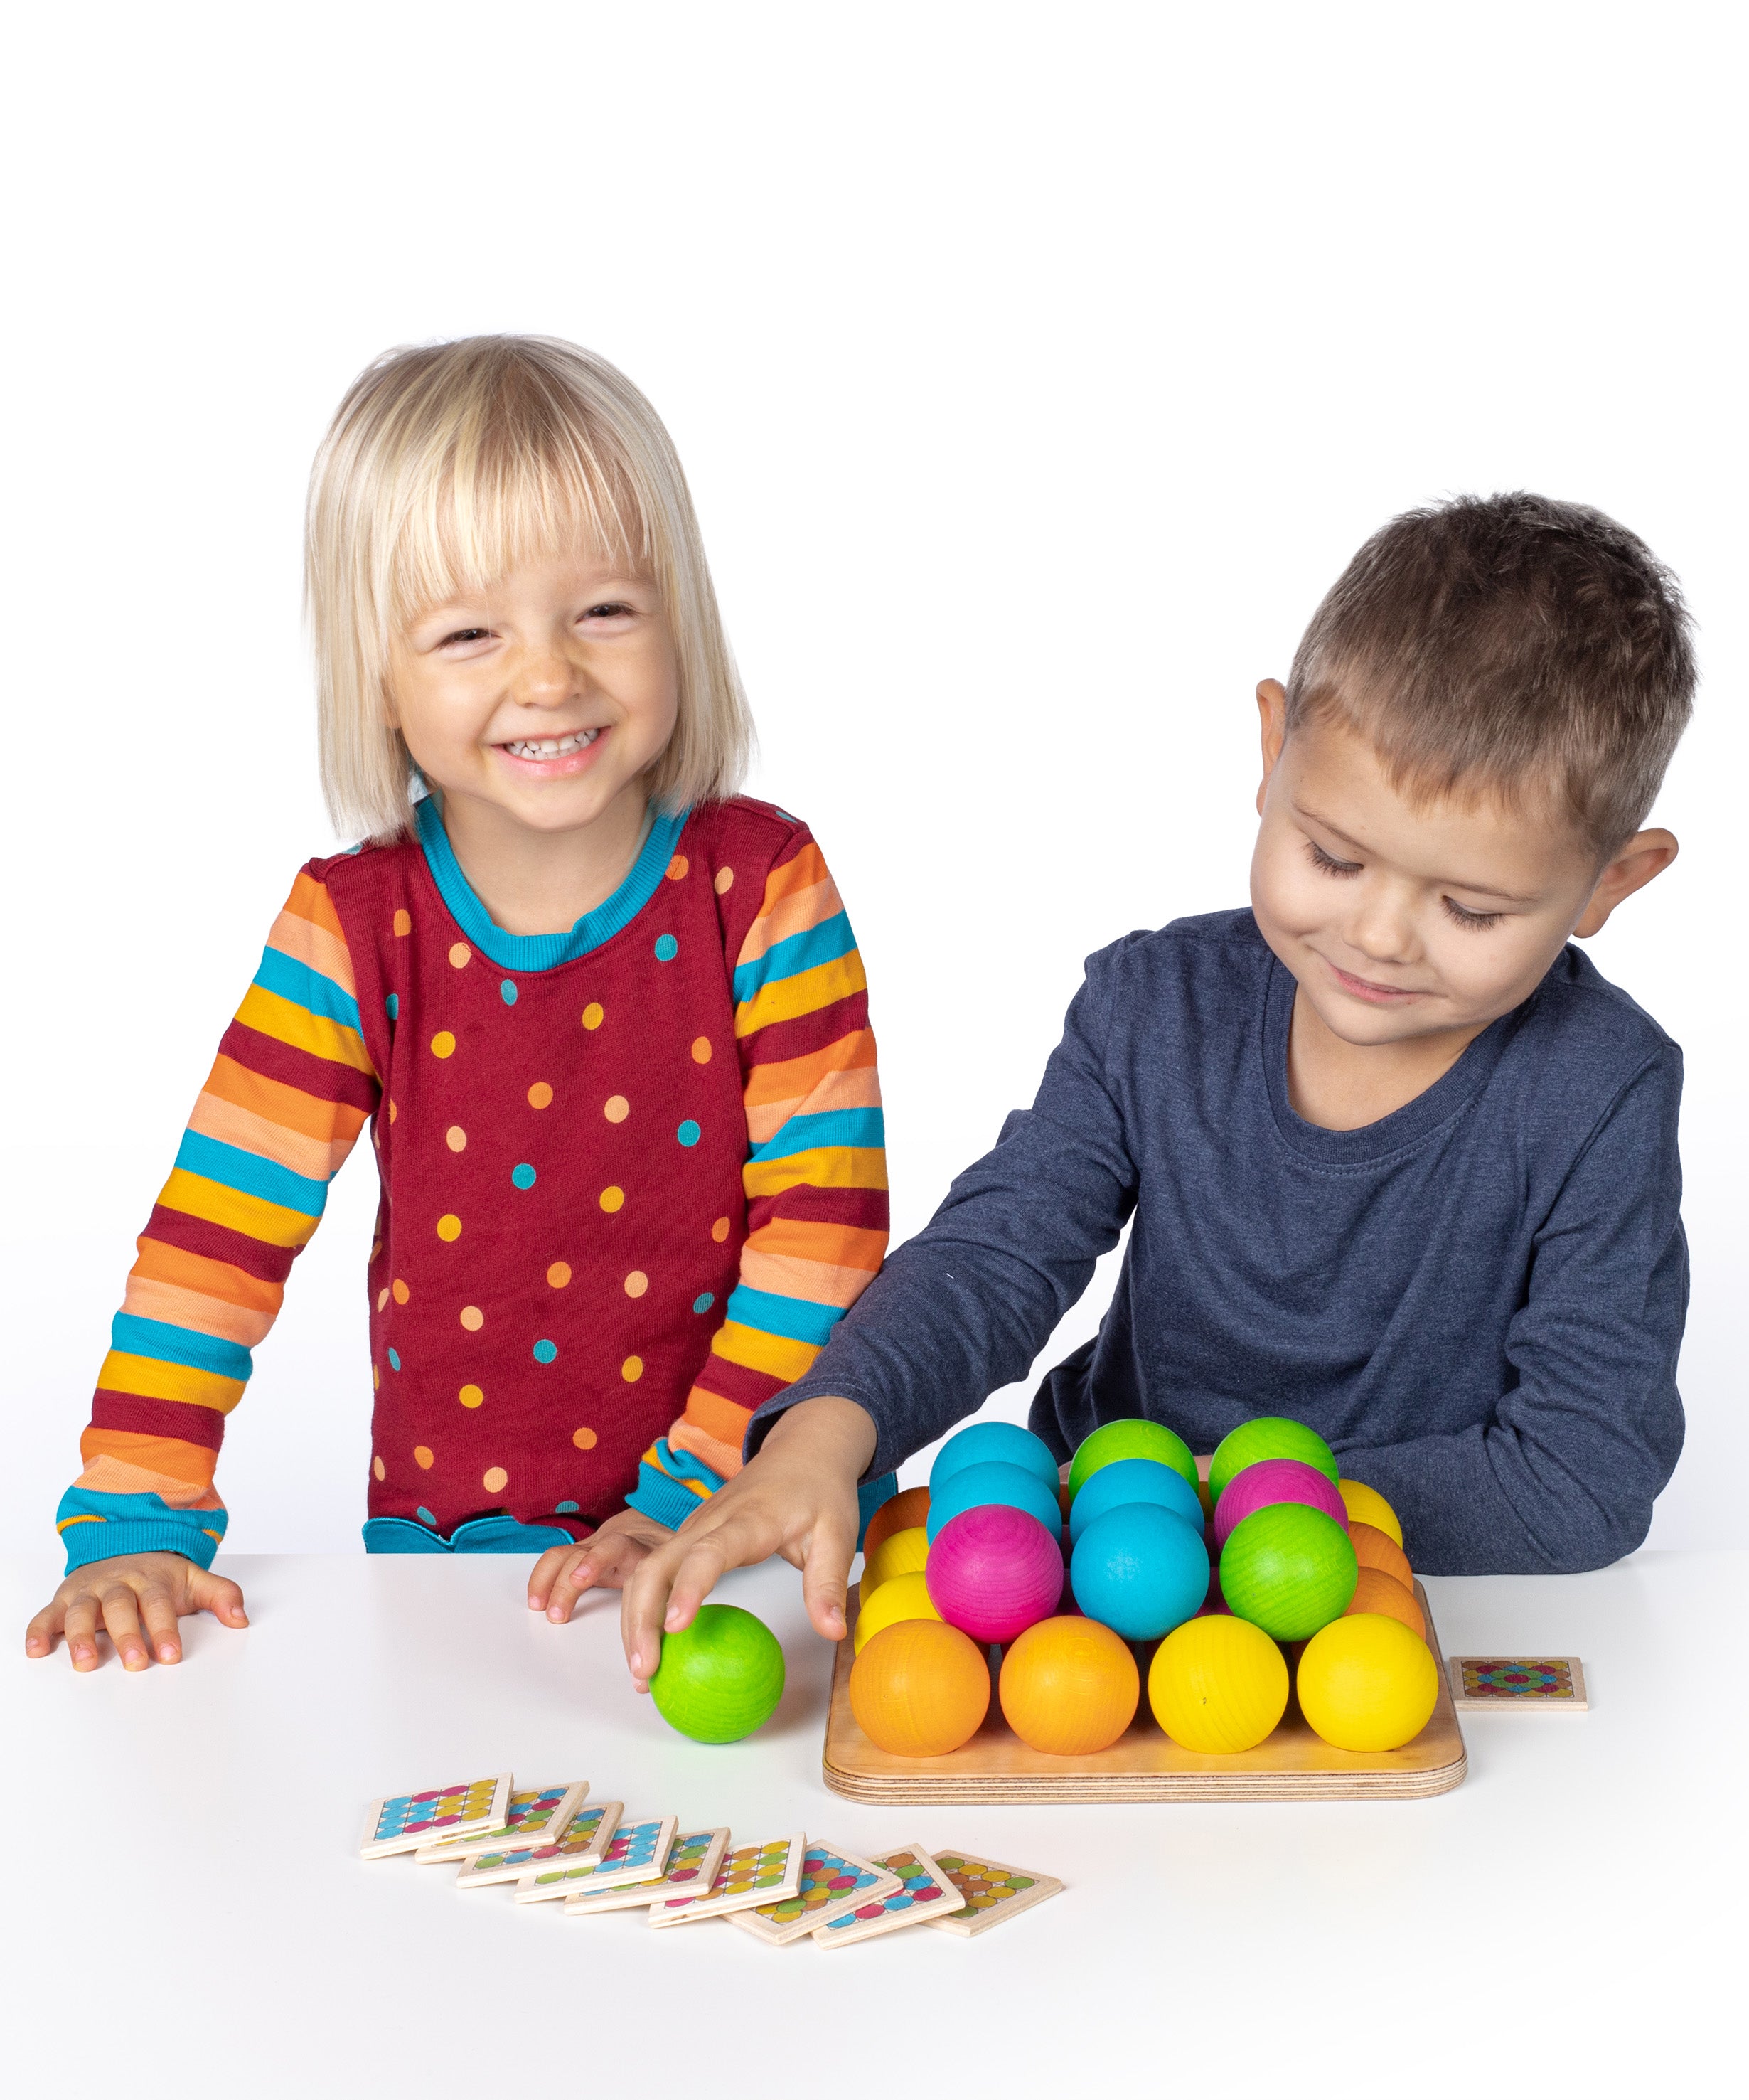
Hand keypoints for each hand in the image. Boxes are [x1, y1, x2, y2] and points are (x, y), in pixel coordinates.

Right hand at [25, 1551, 247, 1669]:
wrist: (123, 1544)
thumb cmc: (158, 1575)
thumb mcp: (193, 1579)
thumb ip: (220, 1595)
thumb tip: (241, 1619)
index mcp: (150, 1581)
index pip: (158, 1605)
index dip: (165, 1629)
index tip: (171, 1655)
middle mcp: (117, 1585)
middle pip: (121, 1608)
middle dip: (128, 1636)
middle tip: (136, 1663)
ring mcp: (89, 1592)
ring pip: (81, 1611)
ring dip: (80, 1636)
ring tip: (86, 1662)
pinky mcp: (63, 1600)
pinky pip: (46, 1614)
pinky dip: (38, 1630)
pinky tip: (37, 1650)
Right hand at [527, 1508, 674, 1622]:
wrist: (659, 1521)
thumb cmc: (671, 1557)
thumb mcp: (683, 1572)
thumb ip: (681, 1595)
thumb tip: (682, 1632)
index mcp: (645, 1548)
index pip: (620, 1549)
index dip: (596, 1562)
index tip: (580, 1579)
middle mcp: (618, 1543)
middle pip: (587, 1554)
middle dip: (569, 1583)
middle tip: (559, 1616)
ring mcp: (597, 1546)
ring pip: (568, 1554)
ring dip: (551, 1580)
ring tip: (541, 1608)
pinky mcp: (583, 1553)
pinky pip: (558, 1560)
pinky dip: (543, 1579)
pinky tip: (537, 1601)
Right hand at [620, 1395, 877, 1690]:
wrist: (803, 1449)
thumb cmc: (819, 1491)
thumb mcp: (837, 1534)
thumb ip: (827, 1583)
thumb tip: (833, 1632)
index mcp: (749, 1520)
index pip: (709, 1553)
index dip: (689, 1589)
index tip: (676, 1628)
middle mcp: (709, 1521)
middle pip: (656, 1565)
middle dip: (641, 1619)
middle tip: (646, 1673)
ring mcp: (693, 1527)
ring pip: (645, 1570)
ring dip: (635, 1620)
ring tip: (642, 1673)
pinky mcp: (688, 1536)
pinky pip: (653, 1571)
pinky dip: (643, 1608)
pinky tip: (651, 1646)